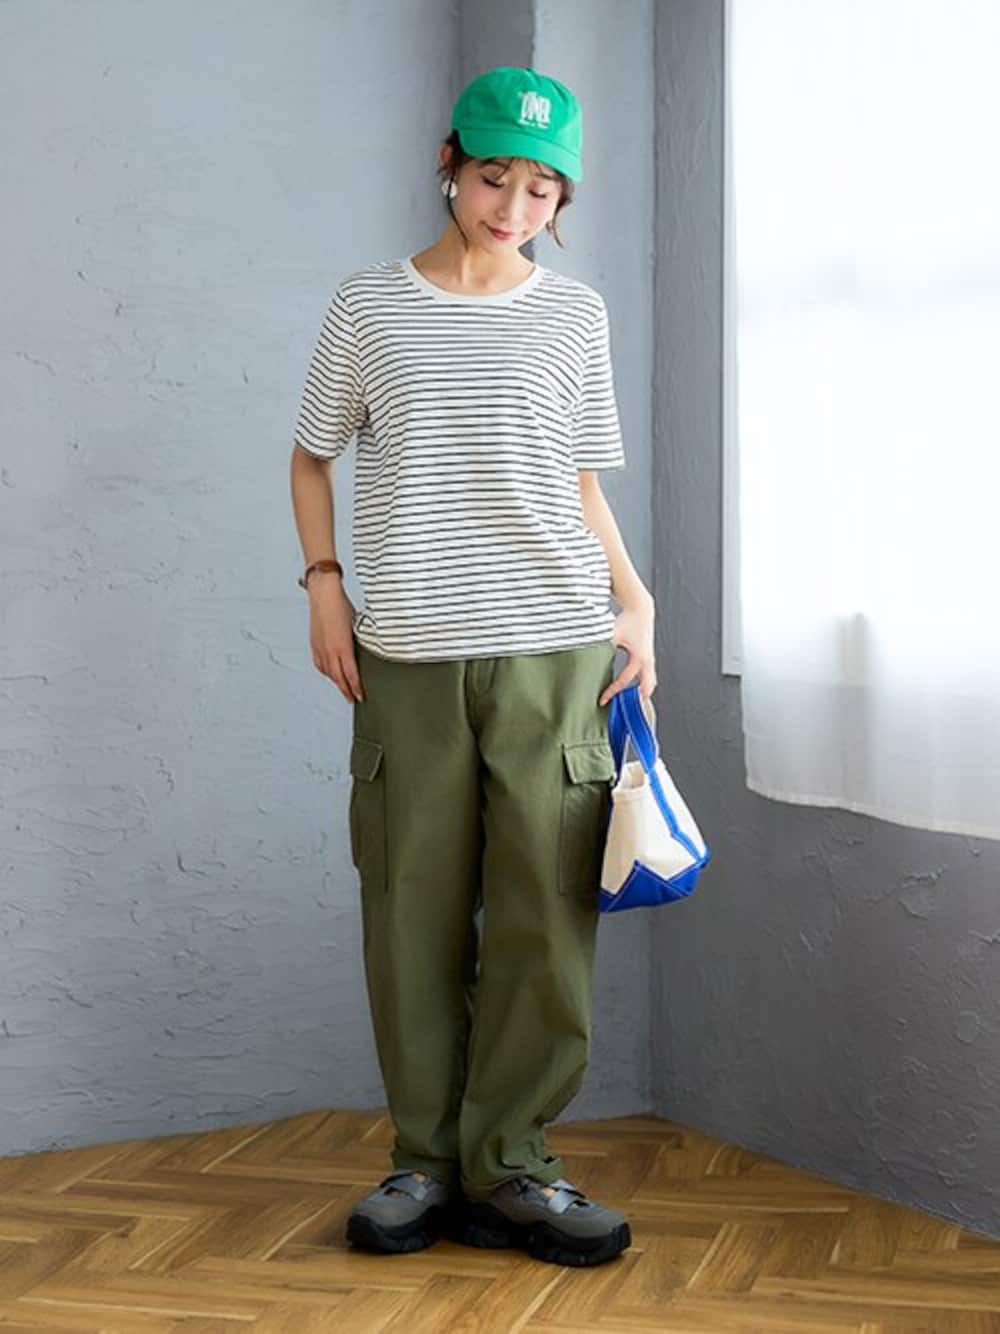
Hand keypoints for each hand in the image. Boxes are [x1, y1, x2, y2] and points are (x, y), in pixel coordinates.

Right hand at [307, 576, 364, 702]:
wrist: (323, 594)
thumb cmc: (340, 605)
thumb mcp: (357, 625)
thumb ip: (359, 642)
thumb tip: (365, 651)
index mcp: (342, 647)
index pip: (350, 675)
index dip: (356, 688)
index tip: (360, 696)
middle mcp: (329, 651)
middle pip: (338, 678)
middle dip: (346, 690)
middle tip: (352, 699)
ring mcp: (320, 648)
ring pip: (328, 672)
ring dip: (336, 682)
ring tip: (344, 688)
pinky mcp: (314, 644)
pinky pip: (320, 664)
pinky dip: (326, 672)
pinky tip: (330, 673)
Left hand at [599, 594, 656, 706]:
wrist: (640, 609)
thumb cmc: (627, 620)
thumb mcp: (612, 634)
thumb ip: (602, 646)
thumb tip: (587, 657)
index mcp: (639, 657)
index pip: (624, 680)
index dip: (612, 691)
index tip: (602, 700)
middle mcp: (647, 660)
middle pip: (647, 686)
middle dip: (638, 698)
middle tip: (627, 711)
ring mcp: (650, 658)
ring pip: (650, 680)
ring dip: (643, 691)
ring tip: (633, 703)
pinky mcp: (648, 656)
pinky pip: (649, 674)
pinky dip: (644, 682)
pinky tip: (635, 688)